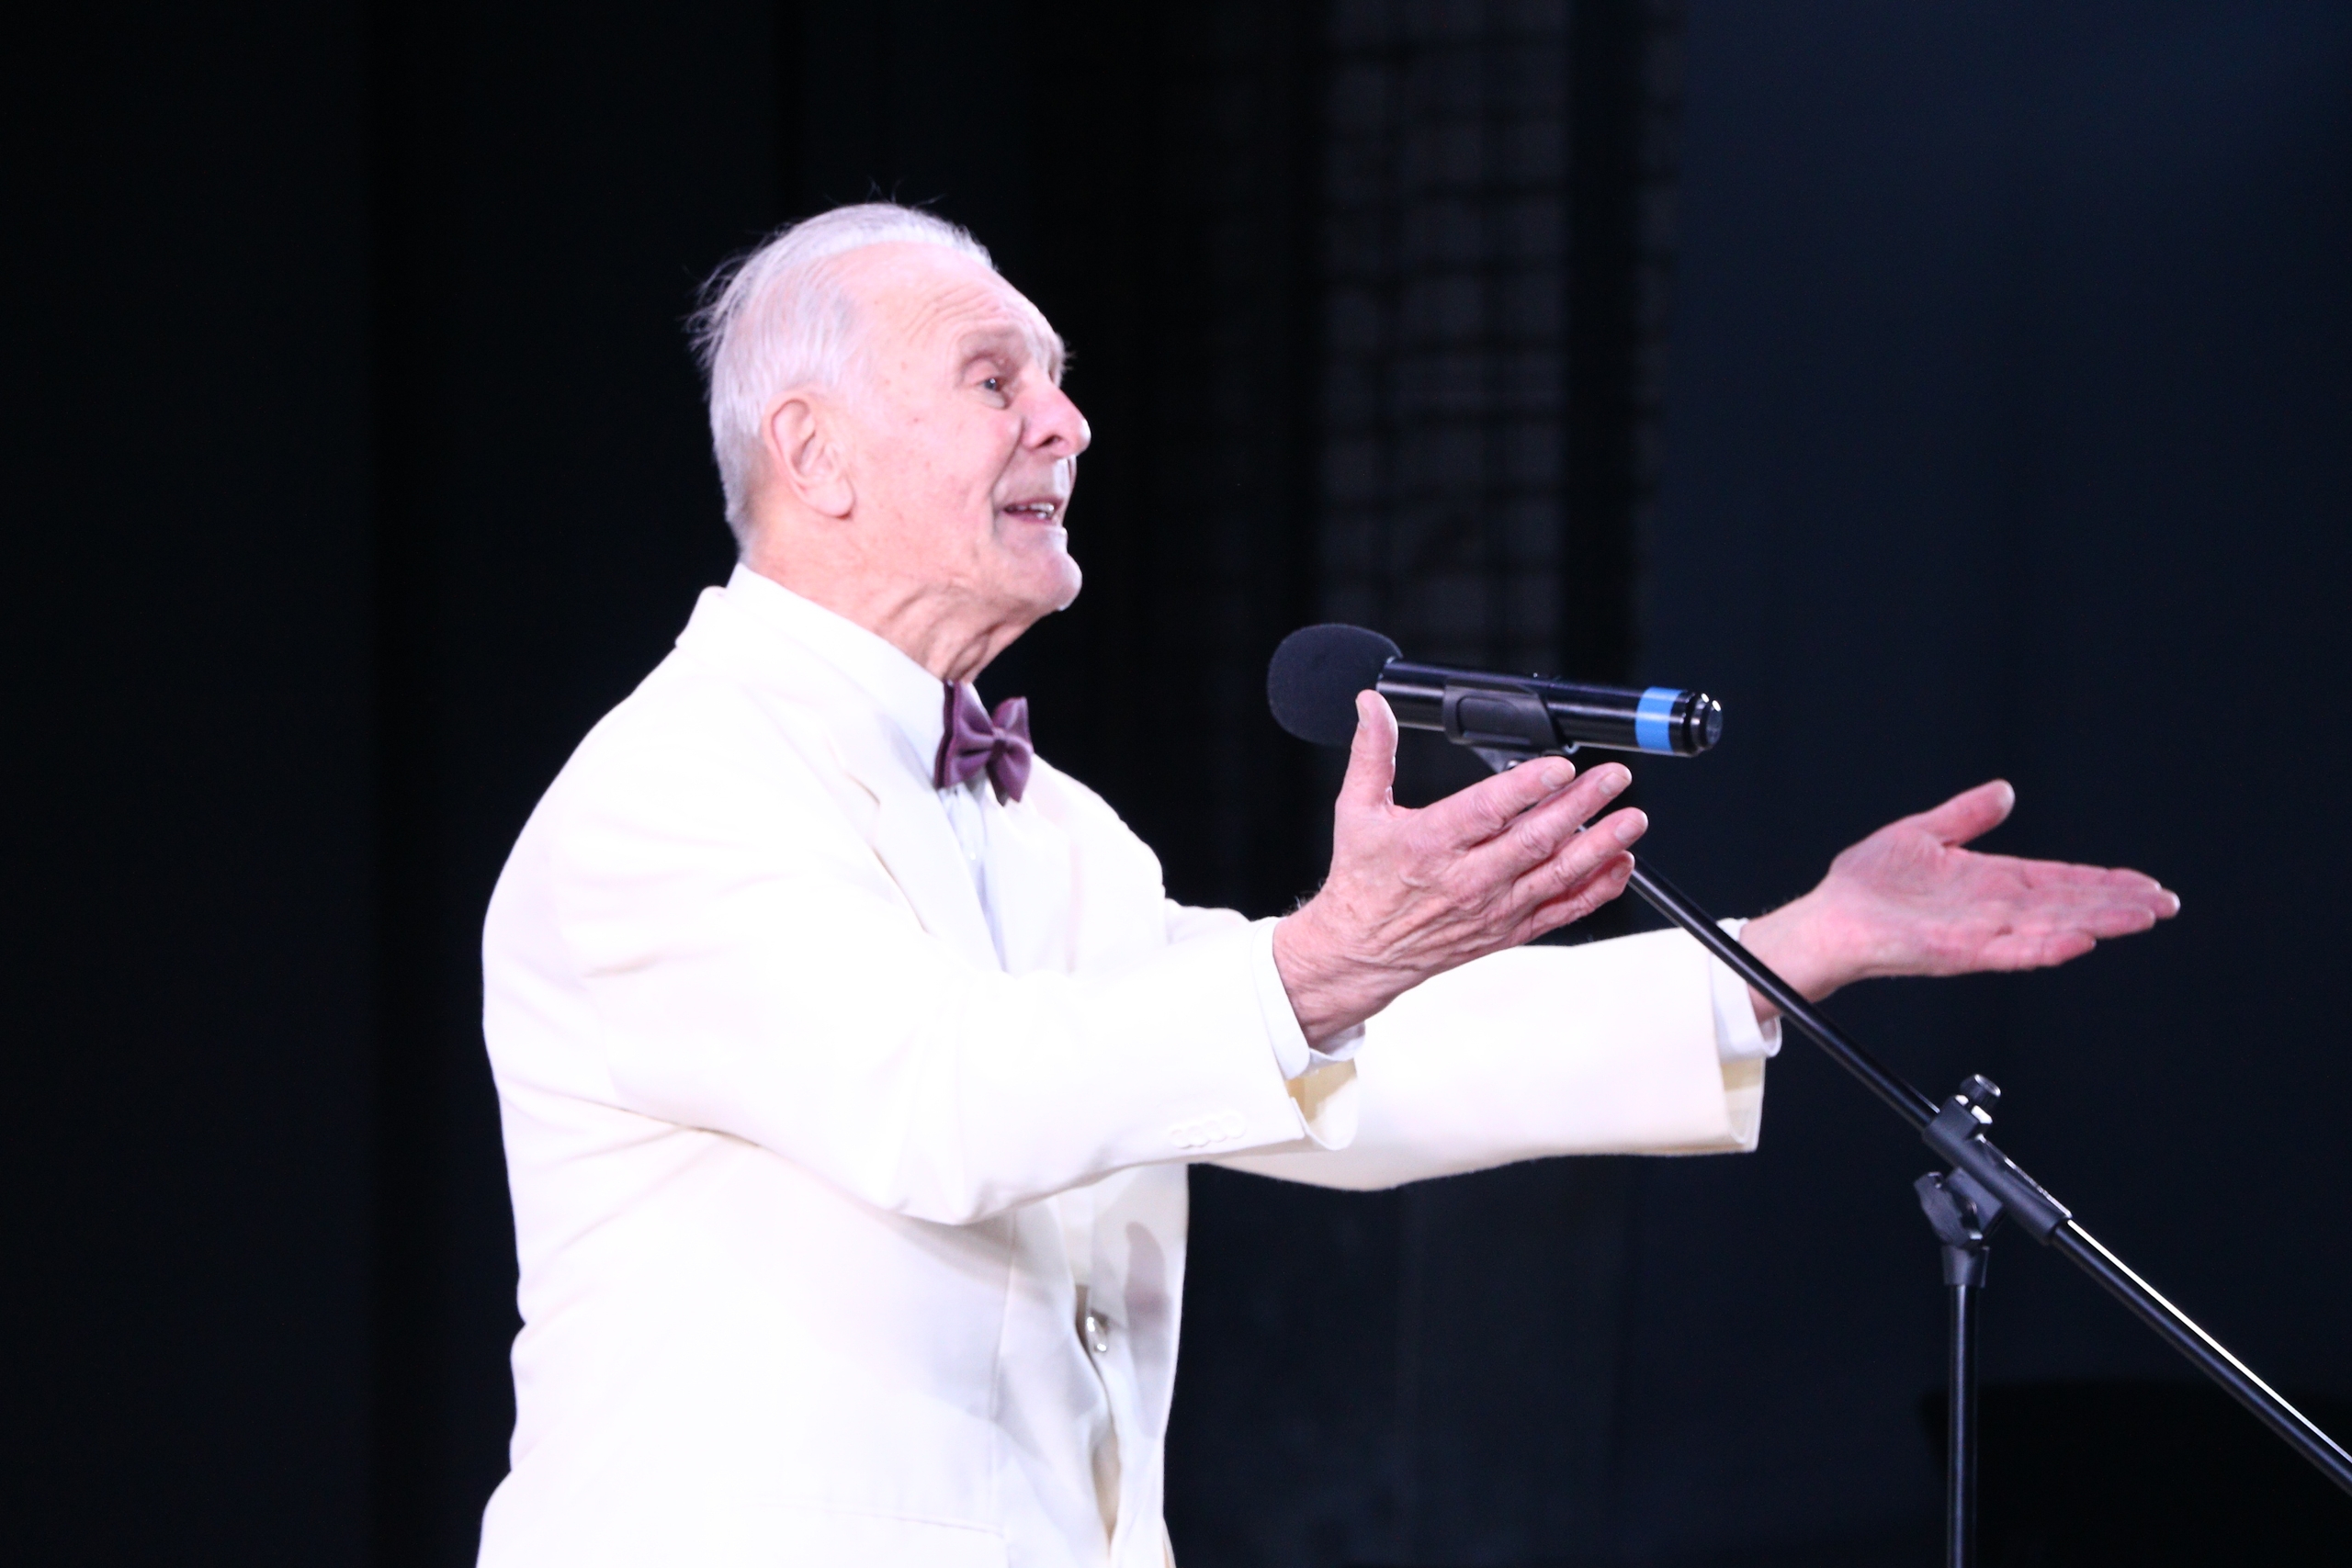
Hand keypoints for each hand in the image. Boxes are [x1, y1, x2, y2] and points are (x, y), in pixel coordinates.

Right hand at [1273, 692, 1646, 1044]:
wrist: (1362, 950)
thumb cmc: (1363, 880)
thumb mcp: (1356, 810)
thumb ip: (1372, 753)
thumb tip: (1371, 706)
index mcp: (1430, 843)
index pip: (1487, 811)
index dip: (1527, 787)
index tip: (1559, 767)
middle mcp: (1467, 879)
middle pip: (1534, 839)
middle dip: (1581, 806)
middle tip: (1613, 778)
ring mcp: (1493, 908)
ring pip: (1557, 874)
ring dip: (1600, 846)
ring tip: (1632, 819)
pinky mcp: (1508, 930)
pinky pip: (1561, 911)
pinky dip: (1595, 891)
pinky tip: (1619, 866)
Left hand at [1737, 780, 2179, 1018]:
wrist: (1826, 916)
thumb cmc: (1866, 883)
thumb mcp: (1923, 834)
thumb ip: (1966, 815)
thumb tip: (2005, 791)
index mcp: (1989, 882)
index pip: (2060, 880)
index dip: (2103, 880)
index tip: (2146, 883)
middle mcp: (1992, 910)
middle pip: (2069, 904)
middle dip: (2119, 903)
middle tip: (2168, 904)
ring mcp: (1979, 933)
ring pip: (2052, 927)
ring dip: (2097, 922)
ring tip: (2142, 918)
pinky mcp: (1957, 952)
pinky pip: (2010, 951)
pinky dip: (2046, 946)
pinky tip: (2080, 941)